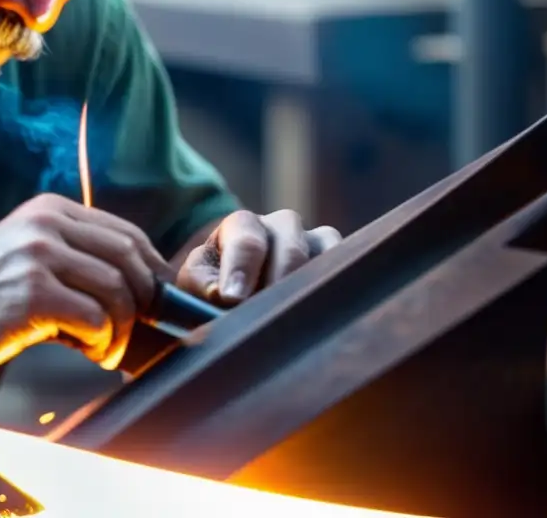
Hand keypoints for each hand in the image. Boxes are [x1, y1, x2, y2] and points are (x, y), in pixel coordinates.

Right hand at [0, 194, 171, 372]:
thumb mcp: (27, 251)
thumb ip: (74, 255)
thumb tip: (135, 283)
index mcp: (51, 210)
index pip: (125, 233)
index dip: (151, 267)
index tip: (155, 294)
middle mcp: (48, 225)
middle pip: (130, 258)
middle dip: (144, 299)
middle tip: (136, 326)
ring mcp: (41, 256)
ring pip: (117, 291)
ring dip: (121, 329)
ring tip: (105, 347)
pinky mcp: (34, 293)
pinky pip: (95, 319)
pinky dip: (101, 343)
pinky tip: (87, 352)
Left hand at [176, 210, 341, 305]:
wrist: (237, 292)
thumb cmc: (213, 286)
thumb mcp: (196, 283)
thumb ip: (200, 285)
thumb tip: (221, 297)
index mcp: (242, 225)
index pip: (246, 239)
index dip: (240, 268)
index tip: (232, 298)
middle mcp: (283, 226)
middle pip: (291, 247)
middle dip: (280, 280)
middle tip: (267, 313)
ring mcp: (316, 243)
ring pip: (326, 256)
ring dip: (311, 288)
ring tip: (298, 320)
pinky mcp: (340, 264)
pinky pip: (349, 272)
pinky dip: (339, 293)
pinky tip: (325, 321)